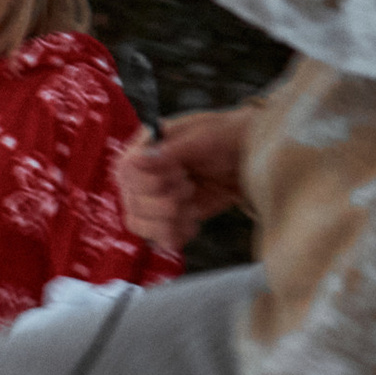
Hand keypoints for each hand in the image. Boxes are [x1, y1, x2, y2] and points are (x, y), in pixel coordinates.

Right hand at [114, 104, 253, 249]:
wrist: (249, 158)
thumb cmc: (224, 137)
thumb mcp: (200, 138)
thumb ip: (169, 151)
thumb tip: (137, 159)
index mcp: (144, 147)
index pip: (126, 171)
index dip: (150, 180)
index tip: (180, 172)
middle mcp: (141, 174)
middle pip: (133, 202)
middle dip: (165, 202)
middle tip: (190, 187)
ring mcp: (152, 197)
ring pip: (138, 223)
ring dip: (168, 222)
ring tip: (191, 209)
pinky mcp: (167, 217)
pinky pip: (156, 237)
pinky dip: (176, 234)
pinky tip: (193, 223)